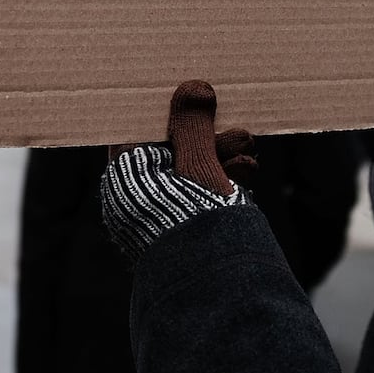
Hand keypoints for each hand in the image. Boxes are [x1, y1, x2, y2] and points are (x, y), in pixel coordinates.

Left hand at [101, 82, 257, 260]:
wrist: (212, 285)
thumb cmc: (195, 221)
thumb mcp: (197, 163)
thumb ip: (193, 125)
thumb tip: (193, 86)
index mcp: (125, 179)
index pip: (139, 132)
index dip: (168, 113)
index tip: (193, 96)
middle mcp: (136, 200)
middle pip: (171, 152)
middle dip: (209, 139)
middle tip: (238, 132)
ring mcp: (159, 217)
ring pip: (191, 173)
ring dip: (223, 158)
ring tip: (248, 156)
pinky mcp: (183, 231)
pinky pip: (200, 195)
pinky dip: (223, 181)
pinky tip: (246, 173)